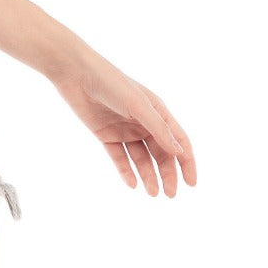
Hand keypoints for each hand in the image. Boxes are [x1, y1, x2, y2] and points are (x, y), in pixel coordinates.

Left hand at [48, 46, 196, 196]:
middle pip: (161, 153)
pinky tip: (132, 183)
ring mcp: (125, 129)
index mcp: (156, 111)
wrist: (76, 74)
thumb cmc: (110, 82)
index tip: (191, 183)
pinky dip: (127, 171)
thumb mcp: (138, 105)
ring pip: (141, 158)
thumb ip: (158, 129)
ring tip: (152, 193)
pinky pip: (120, 157)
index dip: (186, 162)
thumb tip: (179, 152)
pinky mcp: (106, 135)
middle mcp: (143, 122)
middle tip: (169, 194)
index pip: (177, 140)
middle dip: (167, 174)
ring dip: (148, 175)